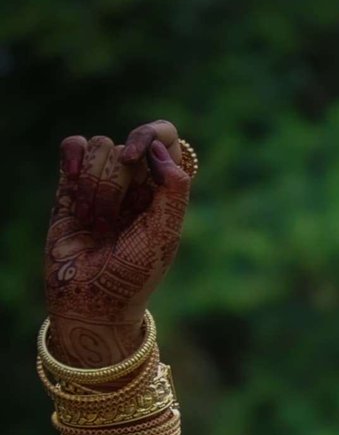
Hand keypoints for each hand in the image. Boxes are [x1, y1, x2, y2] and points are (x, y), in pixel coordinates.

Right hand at [44, 122, 192, 367]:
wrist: (90, 299)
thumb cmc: (133, 275)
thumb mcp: (162, 236)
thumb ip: (172, 191)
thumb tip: (159, 148)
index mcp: (165, 191)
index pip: (166, 139)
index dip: (149, 135)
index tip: (134, 156)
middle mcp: (137, 182)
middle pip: (128, 145)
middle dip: (116, 180)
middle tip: (110, 218)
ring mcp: (104, 180)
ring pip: (100, 146)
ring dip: (94, 184)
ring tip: (93, 221)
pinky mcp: (72, 183)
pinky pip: (74, 146)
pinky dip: (73, 158)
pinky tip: (71, 182)